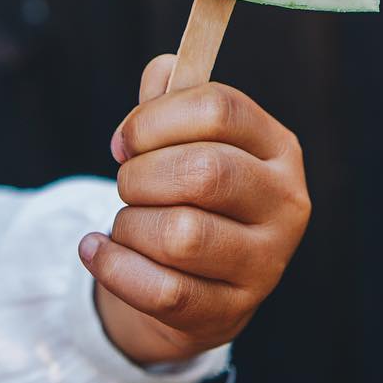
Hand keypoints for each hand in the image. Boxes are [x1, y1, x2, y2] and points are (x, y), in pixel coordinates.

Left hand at [78, 56, 310, 364]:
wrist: (200, 285)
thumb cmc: (190, 196)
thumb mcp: (188, 142)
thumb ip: (173, 99)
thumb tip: (162, 71)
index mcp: (280, 147)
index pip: (221, 108)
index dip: (157, 117)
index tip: (126, 138)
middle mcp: (286, 201)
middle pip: (204, 170)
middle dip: (141, 175)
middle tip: (126, 184)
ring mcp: (266, 261)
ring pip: (182, 234)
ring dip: (130, 224)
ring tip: (126, 223)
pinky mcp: (230, 311)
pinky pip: (162, 290)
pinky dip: (114, 267)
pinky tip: (97, 251)